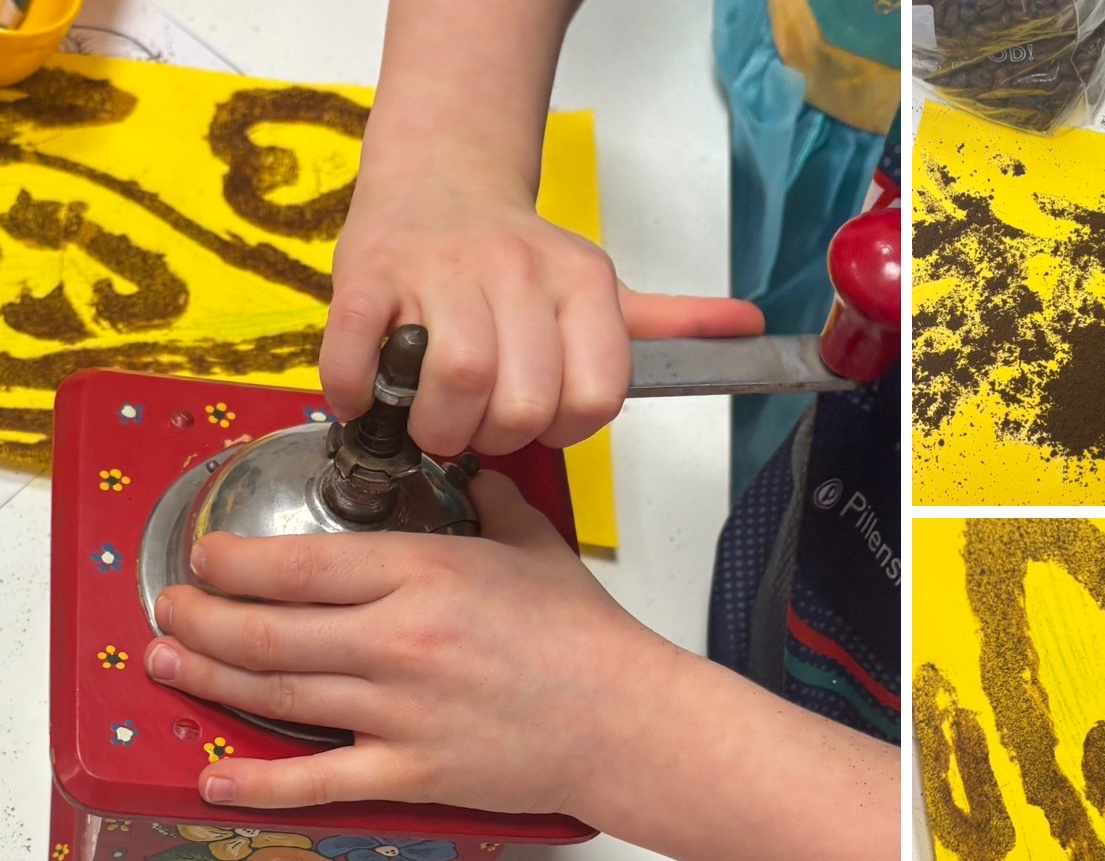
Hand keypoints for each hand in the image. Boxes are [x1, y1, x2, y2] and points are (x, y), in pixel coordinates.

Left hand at [150, 469, 686, 815]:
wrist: (626, 722)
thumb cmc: (585, 640)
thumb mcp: (530, 543)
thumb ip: (481, 501)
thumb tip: (460, 468)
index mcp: (423, 573)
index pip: (298, 563)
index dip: (232, 561)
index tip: (206, 556)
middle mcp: (399, 641)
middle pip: (267, 630)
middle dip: (200, 617)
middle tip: (169, 607)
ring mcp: (400, 712)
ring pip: (276, 696)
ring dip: (207, 678)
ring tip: (166, 660)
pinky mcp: (411, 772)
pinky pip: (317, 782)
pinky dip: (257, 785)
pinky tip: (212, 781)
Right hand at [323, 154, 760, 454]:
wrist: (437, 177)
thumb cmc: (515, 260)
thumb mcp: (600, 290)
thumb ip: (668, 324)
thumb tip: (748, 328)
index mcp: (580, 282)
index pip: (593, 397)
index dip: (562, 431)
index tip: (535, 423)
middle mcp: (517, 270)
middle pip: (523, 403)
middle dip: (496, 438)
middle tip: (477, 424)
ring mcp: (440, 271)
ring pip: (457, 382)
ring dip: (437, 428)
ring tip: (430, 418)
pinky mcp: (368, 275)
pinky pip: (361, 355)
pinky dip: (356, 394)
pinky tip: (363, 396)